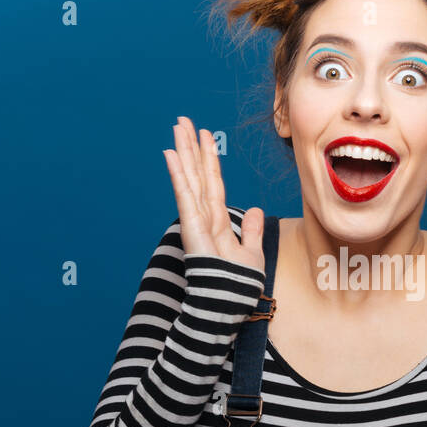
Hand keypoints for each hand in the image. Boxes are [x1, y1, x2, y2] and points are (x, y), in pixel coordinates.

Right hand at [162, 116, 263, 273]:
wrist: (226, 306)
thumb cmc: (236, 286)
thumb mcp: (251, 254)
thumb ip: (251, 231)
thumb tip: (255, 210)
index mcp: (217, 221)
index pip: (213, 182)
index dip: (210, 159)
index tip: (206, 136)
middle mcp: (203, 217)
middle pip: (198, 174)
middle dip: (191, 147)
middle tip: (183, 120)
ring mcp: (195, 220)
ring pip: (190, 178)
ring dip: (183, 151)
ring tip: (178, 126)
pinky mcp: (190, 227)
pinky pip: (184, 195)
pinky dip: (178, 174)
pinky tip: (171, 153)